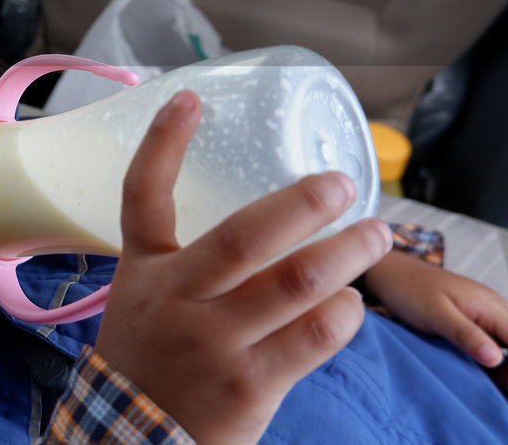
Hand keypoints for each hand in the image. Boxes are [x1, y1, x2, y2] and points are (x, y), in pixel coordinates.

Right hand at [94, 91, 393, 444]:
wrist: (132, 440)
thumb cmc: (150, 362)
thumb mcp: (144, 303)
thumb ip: (190, 266)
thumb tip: (266, 224)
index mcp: (146, 272)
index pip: (142, 196)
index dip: (163, 143)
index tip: (189, 97)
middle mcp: (176, 300)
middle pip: (243, 236)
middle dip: (301, 203)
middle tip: (341, 183)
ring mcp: (213, 342)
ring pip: (295, 283)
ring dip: (345, 254)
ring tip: (375, 234)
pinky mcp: (249, 384)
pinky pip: (315, 336)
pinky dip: (344, 313)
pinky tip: (354, 304)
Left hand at [362, 249, 507, 404]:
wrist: (390, 272)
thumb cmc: (406, 290)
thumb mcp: (433, 313)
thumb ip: (464, 335)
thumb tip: (496, 360)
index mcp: (490, 306)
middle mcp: (498, 310)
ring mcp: (491, 316)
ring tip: (507, 392)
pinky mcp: (481, 323)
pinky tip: (495, 380)